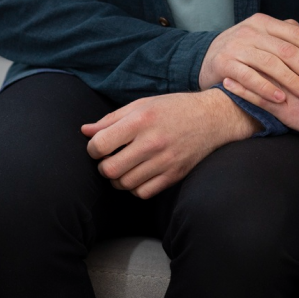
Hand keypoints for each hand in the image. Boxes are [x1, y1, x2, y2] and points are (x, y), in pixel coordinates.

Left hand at [81, 90, 258, 198]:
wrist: (213, 118)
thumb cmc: (174, 108)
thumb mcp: (143, 104)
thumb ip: (112, 119)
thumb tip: (85, 131)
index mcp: (142, 120)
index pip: (100, 145)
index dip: (93, 149)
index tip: (99, 147)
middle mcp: (153, 141)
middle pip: (109, 169)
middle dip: (103, 166)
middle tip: (110, 158)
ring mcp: (165, 161)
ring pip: (124, 184)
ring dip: (118, 178)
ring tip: (124, 166)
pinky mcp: (174, 174)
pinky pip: (143, 193)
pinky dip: (134, 188)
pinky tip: (138, 175)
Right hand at [199, 13, 298, 100]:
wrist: (206, 59)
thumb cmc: (244, 51)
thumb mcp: (263, 38)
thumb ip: (286, 37)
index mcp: (264, 22)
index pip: (297, 35)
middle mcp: (250, 31)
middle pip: (287, 50)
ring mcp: (236, 46)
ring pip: (271, 64)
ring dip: (292, 81)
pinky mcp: (225, 63)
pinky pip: (250, 78)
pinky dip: (267, 89)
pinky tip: (282, 100)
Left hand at [223, 48, 298, 139]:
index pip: (280, 49)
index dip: (264, 46)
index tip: (250, 42)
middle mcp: (295, 72)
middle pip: (265, 61)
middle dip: (247, 58)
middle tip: (231, 53)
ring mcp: (290, 91)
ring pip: (259, 77)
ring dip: (241, 72)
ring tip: (225, 67)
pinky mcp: (288, 110)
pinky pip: (260, 98)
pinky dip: (243, 91)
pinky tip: (230, 85)